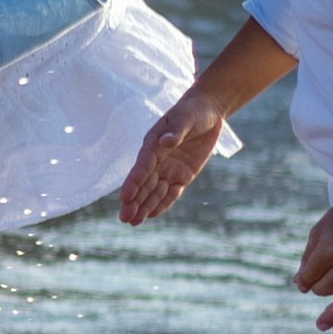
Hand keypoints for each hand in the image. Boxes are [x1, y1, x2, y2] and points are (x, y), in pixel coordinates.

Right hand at [119, 90, 227, 224]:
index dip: (133, 182)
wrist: (207, 112)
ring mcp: (169, 169)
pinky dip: (162, 204)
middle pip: (144, 184)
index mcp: (153, 144)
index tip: (125, 197)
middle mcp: (157, 159)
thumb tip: (166, 142)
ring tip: (134, 222)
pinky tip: (151, 215)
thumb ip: (176, 131)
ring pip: (154, 192)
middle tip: (125, 218)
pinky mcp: (182, 175)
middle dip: (134, 202)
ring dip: (144, 207)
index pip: (142, 167)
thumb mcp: (185, 117)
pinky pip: (171, 193)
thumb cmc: (192, 111)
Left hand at [296, 187, 332, 328]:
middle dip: (316, 285)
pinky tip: (330, 317)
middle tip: (317, 277)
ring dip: (330, 300)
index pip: (308, 278)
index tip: (302, 280)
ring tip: (322, 318)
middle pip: (322, 291)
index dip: (302, 280)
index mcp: (330, 250)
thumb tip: (300, 285)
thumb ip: (308, 258)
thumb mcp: (318, 231)